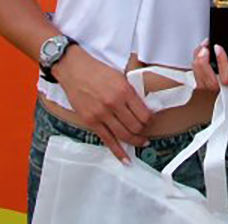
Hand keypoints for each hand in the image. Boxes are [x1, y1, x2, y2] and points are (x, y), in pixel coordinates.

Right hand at [53, 46, 152, 162]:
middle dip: (144, 132)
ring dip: (135, 141)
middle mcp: (114, 104)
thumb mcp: (120, 77)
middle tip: (148, 133)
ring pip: (124, 135)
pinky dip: (118, 151)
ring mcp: (102, 114)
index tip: (152, 121)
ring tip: (141, 143)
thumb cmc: (97, 71)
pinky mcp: (91, 122)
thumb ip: (130, 93)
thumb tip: (142, 107)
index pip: (144, 113)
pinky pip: (107, 140)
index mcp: (124, 91)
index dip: (151, 120)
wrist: (74, 70)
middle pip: (136, 126)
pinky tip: (125, 158)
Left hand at [192, 41, 227, 92]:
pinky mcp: (219, 85)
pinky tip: (200, 55)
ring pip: (203, 84)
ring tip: (201, 48)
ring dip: (198, 65)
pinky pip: (202, 82)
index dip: (221, 63)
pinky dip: (196, 68)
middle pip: (211, 84)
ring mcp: (225, 89)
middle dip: (203, 64)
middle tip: (205, 48)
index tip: (219, 47)